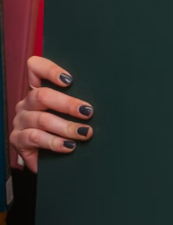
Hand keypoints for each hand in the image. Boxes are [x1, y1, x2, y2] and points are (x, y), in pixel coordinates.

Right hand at [9, 56, 93, 172]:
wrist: (42, 155)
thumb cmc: (59, 127)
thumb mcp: (66, 111)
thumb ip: (75, 100)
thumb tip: (102, 98)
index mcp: (37, 90)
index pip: (35, 68)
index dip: (50, 70)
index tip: (70, 79)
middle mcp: (26, 103)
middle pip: (43, 95)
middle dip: (69, 104)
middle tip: (88, 111)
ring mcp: (21, 121)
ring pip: (43, 119)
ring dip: (67, 127)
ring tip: (84, 132)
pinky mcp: (17, 139)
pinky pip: (36, 138)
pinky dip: (55, 142)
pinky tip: (69, 145)